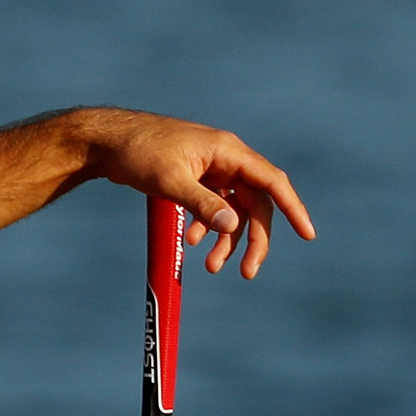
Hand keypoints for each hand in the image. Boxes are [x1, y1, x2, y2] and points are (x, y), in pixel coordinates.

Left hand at [75, 109, 317, 278]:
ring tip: (210, 268)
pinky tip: (192, 242)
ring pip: (234, 209)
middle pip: (255, 203)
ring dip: (227, 239)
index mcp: (228, 151)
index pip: (272, 181)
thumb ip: (203, 204)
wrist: (108, 142)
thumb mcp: (170, 181)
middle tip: (246, 273)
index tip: (307, 234)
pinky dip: (208, 227)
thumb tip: (233, 225)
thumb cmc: (139, 153)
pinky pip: (214, 207)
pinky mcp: (197, 177)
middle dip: (253, 239)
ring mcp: (212, 168)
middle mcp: (226, 158)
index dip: (293, 208)